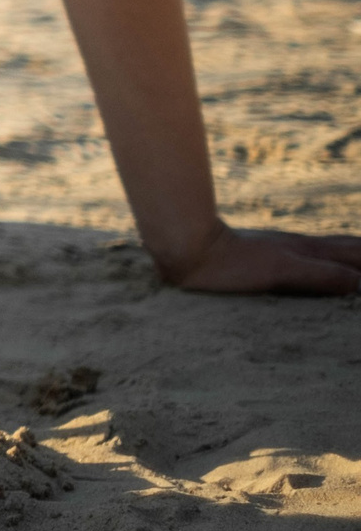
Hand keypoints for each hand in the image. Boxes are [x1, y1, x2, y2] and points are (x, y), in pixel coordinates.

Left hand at [163, 224, 360, 294]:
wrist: (187, 247)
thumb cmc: (230, 263)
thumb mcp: (280, 271)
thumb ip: (319, 275)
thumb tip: (360, 283)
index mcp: (308, 250)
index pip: (355, 252)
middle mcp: (300, 247)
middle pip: (345, 247)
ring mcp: (283, 249)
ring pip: (327, 250)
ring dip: (350, 255)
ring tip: (359, 260)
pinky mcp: (265, 257)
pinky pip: (307, 257)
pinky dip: (326, 260)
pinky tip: (316, 263)